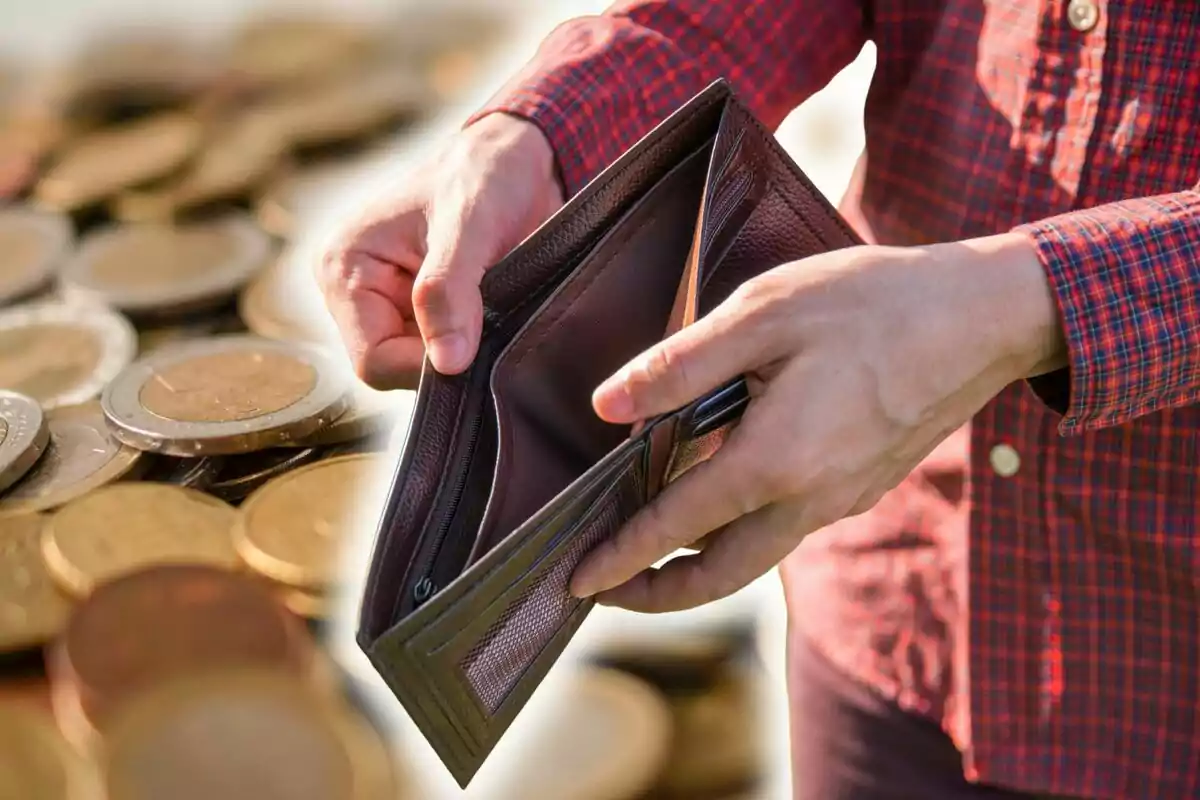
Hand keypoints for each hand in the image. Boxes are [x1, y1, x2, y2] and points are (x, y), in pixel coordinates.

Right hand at [318, 114, 563, 387]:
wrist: (517, 161)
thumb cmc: (484, 175)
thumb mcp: (467, 224)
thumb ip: (448, 291)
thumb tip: (447, 362)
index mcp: (344, 268)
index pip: (372, 360)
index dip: (422, 366)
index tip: (471, 347)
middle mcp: (357, 294)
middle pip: (395, 369)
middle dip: (443, 356)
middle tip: (487, 319)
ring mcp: (390, 307)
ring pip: (422, 366)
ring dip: (462, 349)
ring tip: (490, 307)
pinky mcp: (421, 314)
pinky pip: (444, 354)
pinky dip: (472, 344)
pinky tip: (493, 314)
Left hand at [569, 233, 1065, 610]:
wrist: (983, 316)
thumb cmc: (873, 303)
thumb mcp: (764, 314)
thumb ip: (681, 365)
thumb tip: (608, 406)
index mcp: (775, 461)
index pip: (675, 526)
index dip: (620, 556)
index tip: (578, 579)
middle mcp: (810, 499)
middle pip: (719, 575)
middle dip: (658, 595)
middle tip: (607, 592)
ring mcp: (842, 498)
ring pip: (756, 557)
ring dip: (699, 569)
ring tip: (653, 556)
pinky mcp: (862, 485)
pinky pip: (788, 528)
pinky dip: (740, 535)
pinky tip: (721, 500)